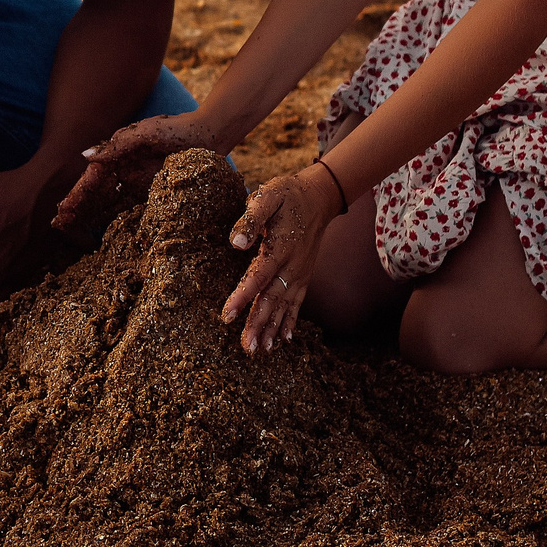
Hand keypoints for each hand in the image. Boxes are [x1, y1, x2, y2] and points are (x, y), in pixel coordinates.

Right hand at [55, 111, 222, 231]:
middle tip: (60, 226)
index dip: (76, 195)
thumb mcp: (144, 133)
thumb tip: (85, 158)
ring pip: (110, 203)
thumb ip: (116, 146)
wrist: (209, 134)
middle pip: (96, 193)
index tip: (61, 211)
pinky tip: (107, 234)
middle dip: (78, 208)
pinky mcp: (154, 193)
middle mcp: (124, 170)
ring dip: (92, 216)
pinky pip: (132, 209)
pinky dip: (117, 220)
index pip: (91, 179)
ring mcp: (138, 183)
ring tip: (75, 233)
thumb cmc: (175, 129)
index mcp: (117, 155)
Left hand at [221, 167, 345, 353]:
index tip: (227, 316)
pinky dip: (291, 322)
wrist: (319, 197)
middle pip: (272, 299)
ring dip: (272, 328)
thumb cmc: (287, 195)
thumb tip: (236, 243)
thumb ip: (251, 218)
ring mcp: (300, 273)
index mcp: (280, 248)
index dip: (242, 297)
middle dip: (258, 324)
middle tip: (246, 347)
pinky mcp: (304, 275)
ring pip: (284, 306)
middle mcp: (292, 265)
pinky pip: (297, 303)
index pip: (257, 277)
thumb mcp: (268, 196)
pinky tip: (285, 341)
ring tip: (260, 350)